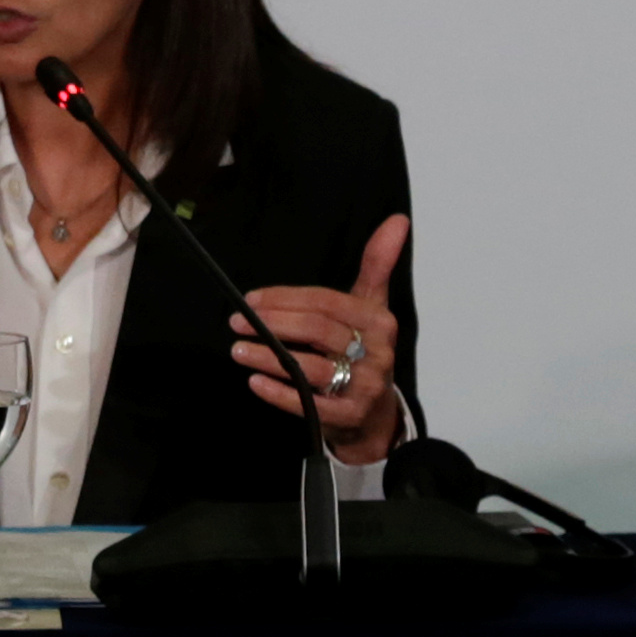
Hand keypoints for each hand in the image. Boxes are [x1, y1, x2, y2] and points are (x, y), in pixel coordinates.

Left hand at [232, 213, 408, 464]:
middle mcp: (375, 353)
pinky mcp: (347, 417)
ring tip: (238, 350)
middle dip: (273, 323)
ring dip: (268, 357)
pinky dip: (278, 393)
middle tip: (237, 322)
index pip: (325, 302)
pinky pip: (308, 403)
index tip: (252, 299)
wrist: (376, 415)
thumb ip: (378, 263)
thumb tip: (398, 219)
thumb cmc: (365, 351)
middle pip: (316, 330)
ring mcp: (363, 387)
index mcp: (379, 321)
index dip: (286, 298)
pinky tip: (255, 382)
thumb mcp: (372, 306)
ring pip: (309, 367)